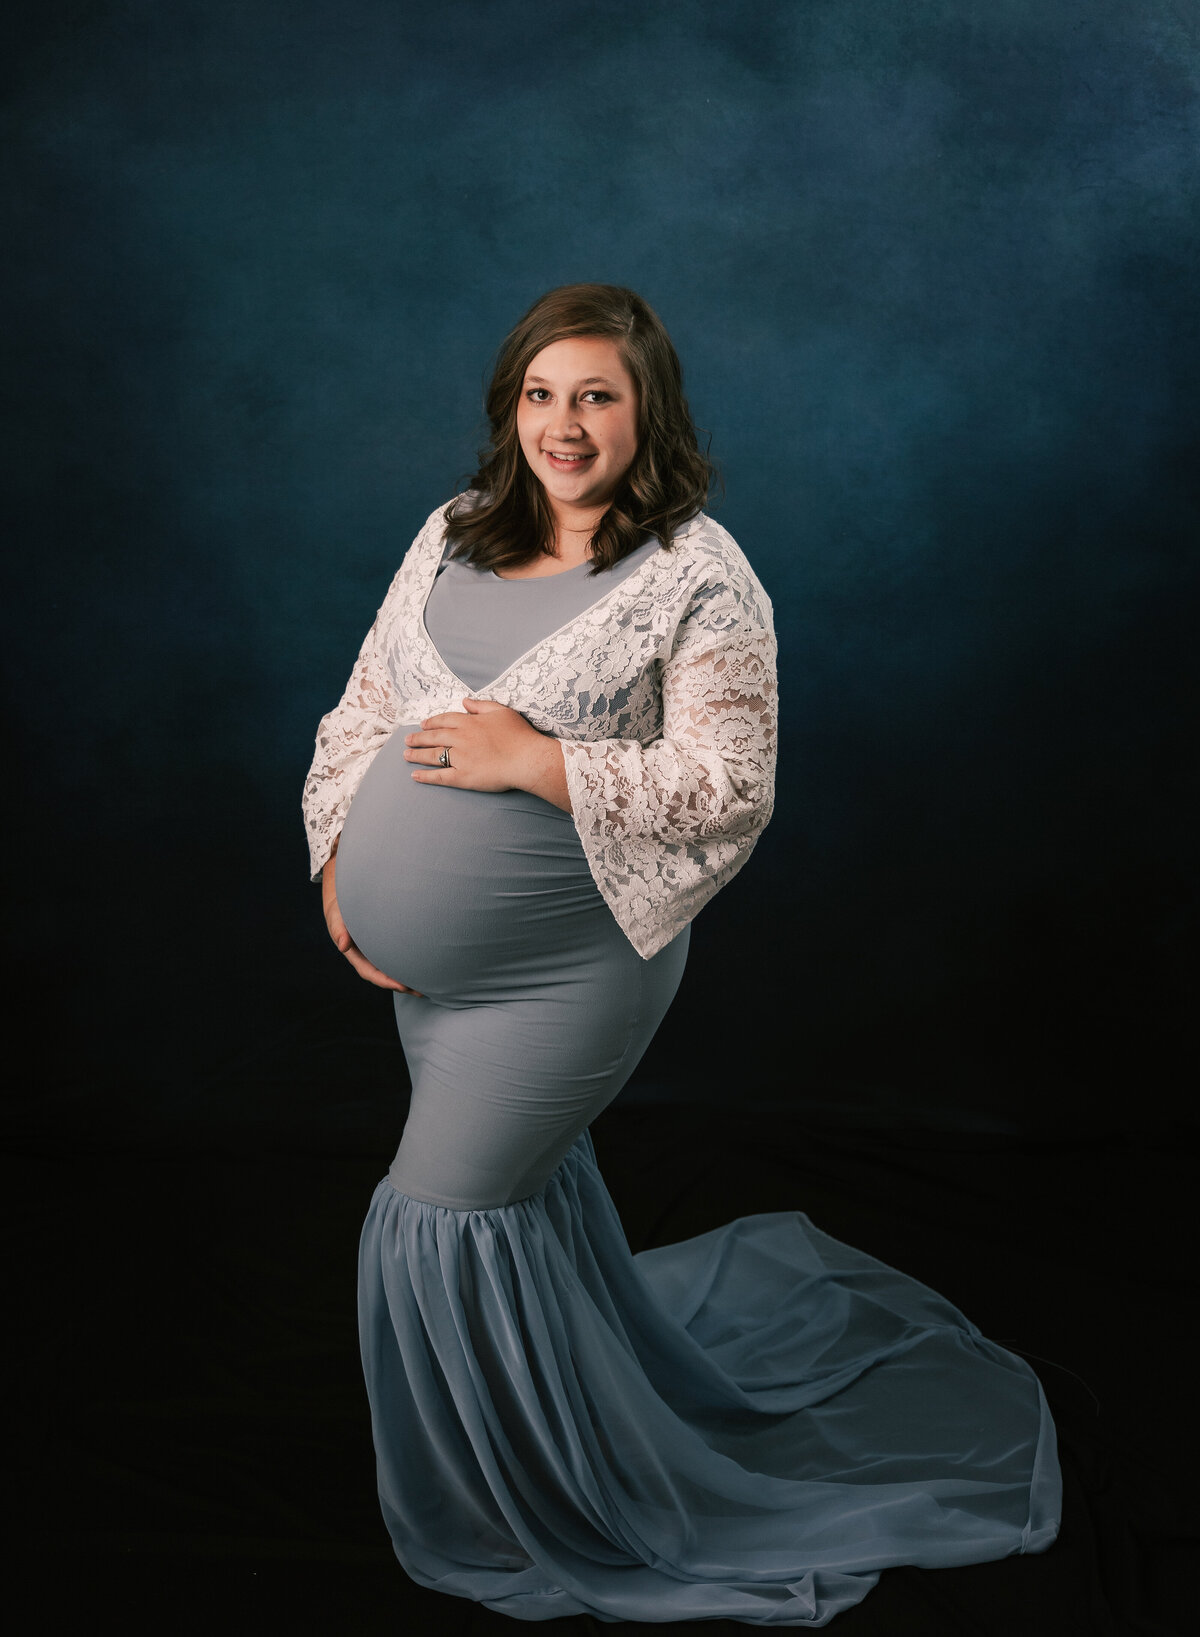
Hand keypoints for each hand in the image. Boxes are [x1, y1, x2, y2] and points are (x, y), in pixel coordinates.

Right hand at [321, 852, 423, 995]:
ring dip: (409, 976)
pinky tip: (425, 963)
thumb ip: (339, 929)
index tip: (401, 986)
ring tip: (428, 983)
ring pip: (394, 967)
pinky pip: (398, 955)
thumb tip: (342, 946)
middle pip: (386, 975)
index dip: (386, 981)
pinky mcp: (386, 942)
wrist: (345, 896)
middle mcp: (368, 956)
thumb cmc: (340, 907)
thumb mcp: (336, 916)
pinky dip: (410, 961)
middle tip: (421, 990)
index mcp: (356, 955)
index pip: (371, 973)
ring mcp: (377, 950)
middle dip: (402, 985)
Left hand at [404, 697, 570, 811]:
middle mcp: (460, 738)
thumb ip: (481, 706)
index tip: (423, 725)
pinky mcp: (463, 777)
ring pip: (433, 755)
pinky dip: (426, 776)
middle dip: (419, 738)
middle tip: (408, 740)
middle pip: (434, 737)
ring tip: (406, 755)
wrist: (527, 759)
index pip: (444, 720)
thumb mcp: (501, 711)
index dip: (432, 722)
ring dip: (417, 755)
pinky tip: (415, 776)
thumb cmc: (519, 735)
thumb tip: (464, 701)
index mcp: (469, 722)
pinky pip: (440, 776)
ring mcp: (460, 758)